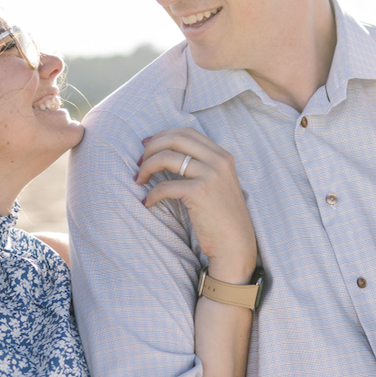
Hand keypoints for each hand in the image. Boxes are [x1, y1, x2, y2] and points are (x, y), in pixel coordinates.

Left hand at [136, 129, 257, 283]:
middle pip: (175, 138)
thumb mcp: (218, 184)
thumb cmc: (221, 218)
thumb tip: (167, 155)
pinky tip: (148, 203)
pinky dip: (151, 195)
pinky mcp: (200, 193)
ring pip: (167, 157)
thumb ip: (201, 167)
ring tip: (139, 180)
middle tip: (139, 163)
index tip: (147, 147)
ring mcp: (210, 175)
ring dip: (147, 167)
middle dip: (151, 148)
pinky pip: (165, 186)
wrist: (236, 244)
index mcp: (222, 155)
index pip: (186, 132)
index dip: (162, 136)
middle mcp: (218, 161)